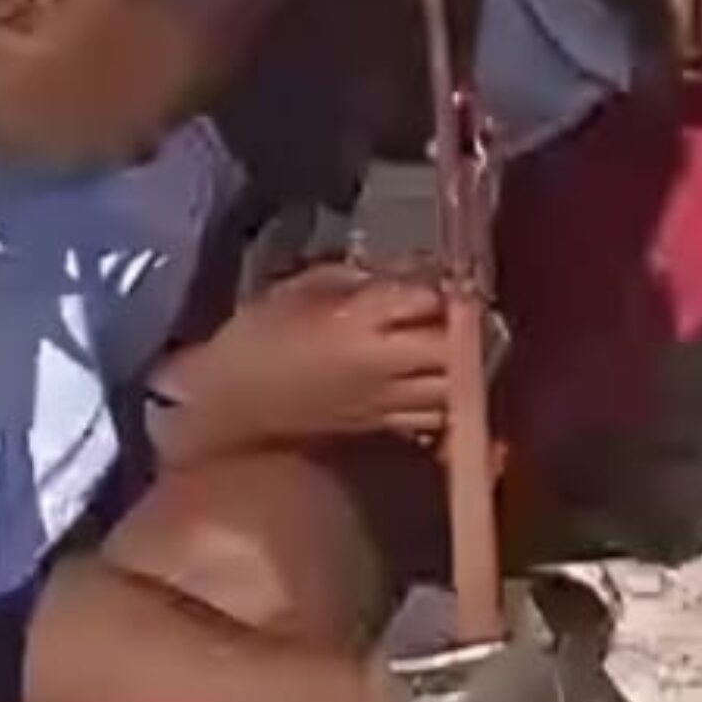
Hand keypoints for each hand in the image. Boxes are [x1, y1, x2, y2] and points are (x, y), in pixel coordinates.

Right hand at [152, 263, 460, 449]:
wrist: (228, 406)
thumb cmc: (258, 337)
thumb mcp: (304, 287)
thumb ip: (365, 278)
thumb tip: (418, 272)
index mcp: (356, 326)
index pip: (428, 300)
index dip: (449, 284)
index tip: (455, 272)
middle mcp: (382, 369)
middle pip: (456, 349)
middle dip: (473, 327)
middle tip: (473, 306)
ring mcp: (387, 404)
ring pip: (457, 388)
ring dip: (471, 364)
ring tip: (470, 341)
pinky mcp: (385, 429)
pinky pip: (437, 415)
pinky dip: (454, 396)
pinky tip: (452, 378)